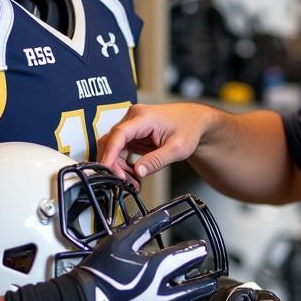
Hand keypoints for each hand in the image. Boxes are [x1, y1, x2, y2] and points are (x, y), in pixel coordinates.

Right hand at [6, 206, 219, 300]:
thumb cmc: (99, 272)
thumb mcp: (121, 240)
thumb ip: (146, 226)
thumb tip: (166, 215)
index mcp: (158, 269)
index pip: (187, 257)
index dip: (196, 251)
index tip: (201, 248)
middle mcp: (163, 292)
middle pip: (196, 287)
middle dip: (206, 280)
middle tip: (213, 276)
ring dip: (195, 295)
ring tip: (200, 290)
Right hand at [96, 102, 214, 182]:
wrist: (194, 120)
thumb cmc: (188, 128)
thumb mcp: (177, 149)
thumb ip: (156, 161)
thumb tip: (138, 172)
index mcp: (144, 117)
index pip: (119, 134)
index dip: (110, 154)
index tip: (106, 170)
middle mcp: (134, 117)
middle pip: (112, 142)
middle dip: (115, 165)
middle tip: (125, 183)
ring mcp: (132, 124)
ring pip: (114, 147)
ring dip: (119, 166)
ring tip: (133, 182)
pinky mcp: (132, 133)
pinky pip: (120, 149)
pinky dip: (123, 163)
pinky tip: (133, 174)